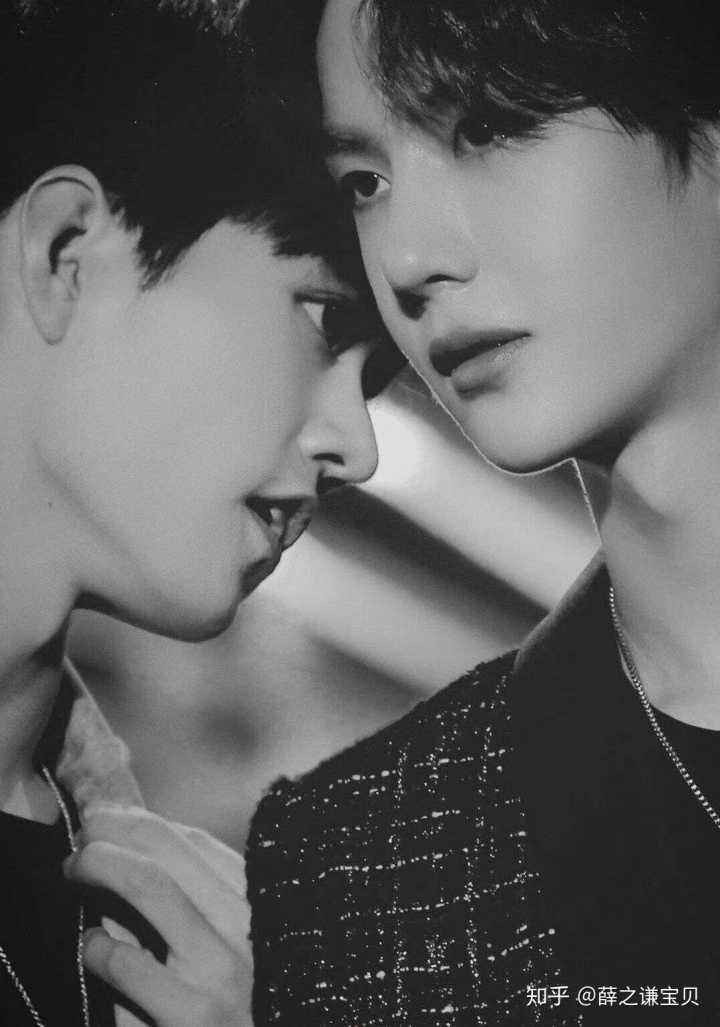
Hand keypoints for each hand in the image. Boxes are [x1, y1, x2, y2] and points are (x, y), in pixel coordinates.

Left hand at [64, 804, 252, 1025]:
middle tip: (82, 834)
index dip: (142, 821)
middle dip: (114, 830)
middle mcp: (246, 929)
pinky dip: (97, 946)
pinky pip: (126, 961)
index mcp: (260, 907)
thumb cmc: (248, 1010)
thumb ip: (198, 906)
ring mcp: (219, 972)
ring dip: (99, 865)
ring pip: (149, 886)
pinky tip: (91, 947)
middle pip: (169, 850)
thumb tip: (136, 858)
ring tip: (75, 869)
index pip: (196, 842)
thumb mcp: (236, 949)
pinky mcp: (190, 1018)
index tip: (108, 817)